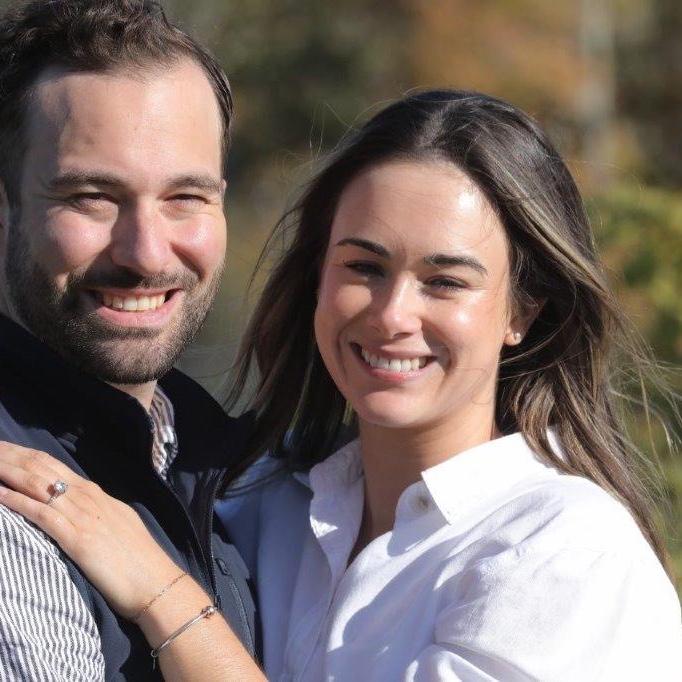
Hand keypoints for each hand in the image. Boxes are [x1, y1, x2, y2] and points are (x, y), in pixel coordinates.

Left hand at [0, 441, 182, 619]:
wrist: (155, 581)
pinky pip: (40, 514)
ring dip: (8, 471)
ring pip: (37, 485)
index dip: (25, 455)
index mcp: (95, 494)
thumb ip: (96, 511)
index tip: (4, 448)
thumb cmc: (137, 559)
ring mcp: (82, 516)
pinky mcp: (77, 538)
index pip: (53, 465)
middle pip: (41, 468)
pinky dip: (16, 501)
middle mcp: (87, 498)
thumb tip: (81, 505)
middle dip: (11, 456)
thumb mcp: (117, 523)